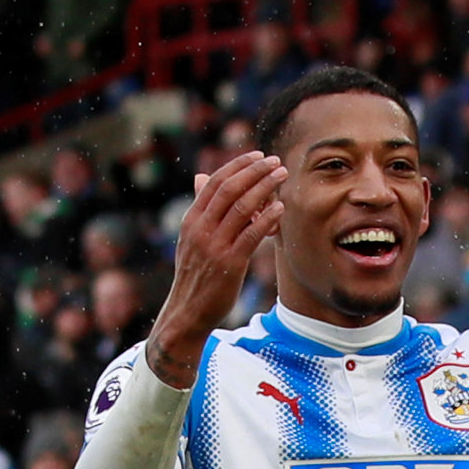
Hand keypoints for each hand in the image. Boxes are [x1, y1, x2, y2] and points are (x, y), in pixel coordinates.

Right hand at [149, 151, 286, 385]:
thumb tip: (200, 178)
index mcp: (191, 221)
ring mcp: (214, 246)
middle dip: (255, 171)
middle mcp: (200, 229)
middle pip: (229, 189)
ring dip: (265, 187)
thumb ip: (200, 209)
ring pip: (242, 206)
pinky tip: (280, 208)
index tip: (257, 156)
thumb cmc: (195, 275)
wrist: (187, 313)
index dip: (237, 165)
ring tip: (281, 176)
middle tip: (275, 162)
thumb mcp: (190, 239)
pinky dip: (267, 217)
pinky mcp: (230, 263)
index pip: (213, 182)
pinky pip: (251, 234)